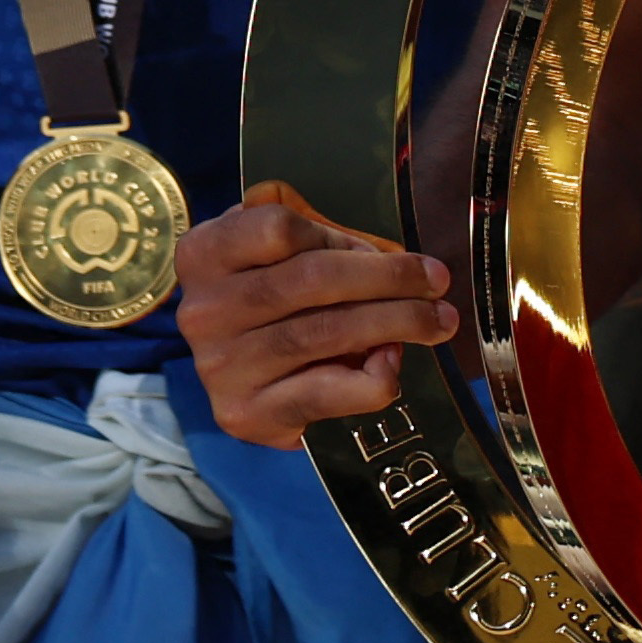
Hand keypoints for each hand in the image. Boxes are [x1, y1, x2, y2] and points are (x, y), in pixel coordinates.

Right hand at [175, 181, 454, 447]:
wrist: (249, 379)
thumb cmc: (282, 298)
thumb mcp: (292, 251)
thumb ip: (329, 241)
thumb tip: (402, 263)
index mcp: (207, 253)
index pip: (277, 228)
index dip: (339, 236)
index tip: (383, 248)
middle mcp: (203, 311)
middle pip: (310, 279)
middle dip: (390, 278)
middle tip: (438, 281)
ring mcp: (220, 366)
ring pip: (324, 332)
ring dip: (398, 322)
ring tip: (438, 321)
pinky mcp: (245, 414)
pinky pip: (325, 393)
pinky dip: (372, 376)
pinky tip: (390, 361)